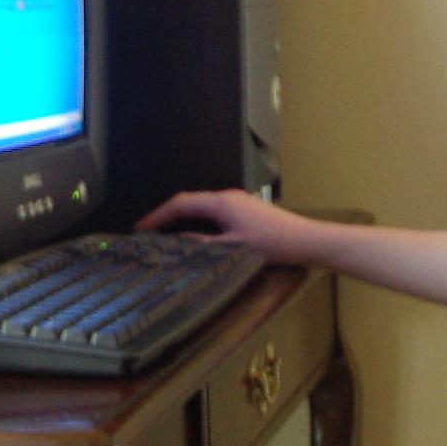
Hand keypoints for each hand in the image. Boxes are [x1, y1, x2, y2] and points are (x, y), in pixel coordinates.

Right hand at [135, 189, 317, 263]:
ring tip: (164, 236)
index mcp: (221, 202)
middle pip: (189, 202)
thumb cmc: (272, 244)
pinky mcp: (245, 212)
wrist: (306, 241)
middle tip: (148, 232)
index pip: (181, 203)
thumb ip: (203, 245)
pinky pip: (212, 213)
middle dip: (166, 216)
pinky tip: (194, 238)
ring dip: (182, 219)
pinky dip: (197, 222)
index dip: (158, 215)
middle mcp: (227, 197)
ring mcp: (237, 203)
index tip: (140, 228)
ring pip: (201, 208)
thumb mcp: (233, 248)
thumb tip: (178, 241)